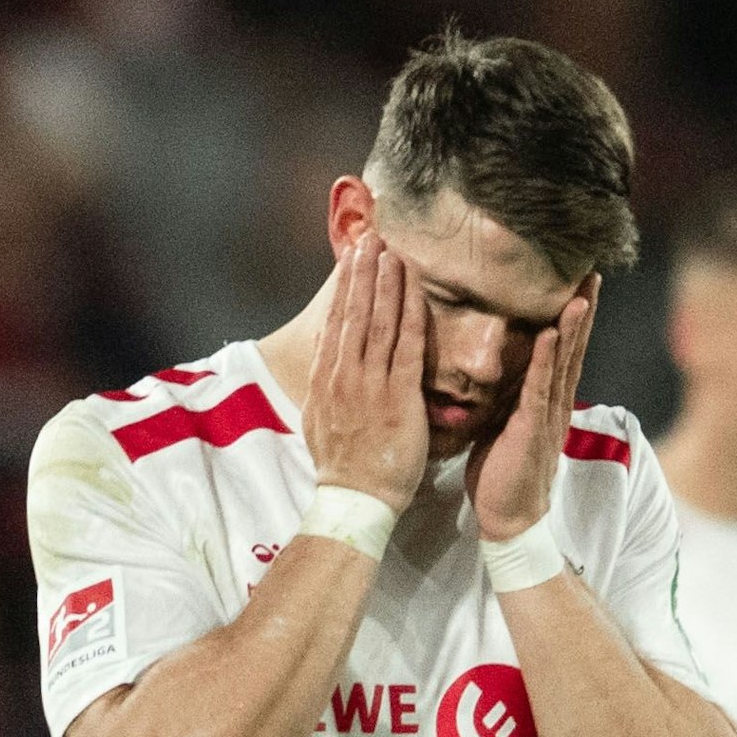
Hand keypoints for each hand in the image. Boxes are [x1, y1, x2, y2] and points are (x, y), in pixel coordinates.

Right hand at [305, 232, 429, 512]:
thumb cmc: (345, 466)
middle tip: (372, 237)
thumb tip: (328, 361)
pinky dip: (410, 313)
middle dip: (362, 272)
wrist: (355, 500)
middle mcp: (344, 375)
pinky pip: (406, 346)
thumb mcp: (320, 419)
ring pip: (377, 321)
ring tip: (390, 250)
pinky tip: (415, 290)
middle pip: (353, 312)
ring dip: (385, 282)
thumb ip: (326, 387)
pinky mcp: (398, 396)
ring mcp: (369, 384)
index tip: (352, 258)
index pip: (336, 322)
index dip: (344, 287)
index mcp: (326, 380)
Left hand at [467, 274, 597, 540]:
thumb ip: (508, 399)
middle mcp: (554, 404)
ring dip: (572, 327)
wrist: (509, 520)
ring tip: (579, 294)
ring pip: (563, 363)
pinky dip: (547, 360)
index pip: (563, 352)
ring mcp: (547, 416)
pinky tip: (551, 334)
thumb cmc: (502, 475)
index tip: (579, 285)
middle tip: (592, 274)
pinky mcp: (533, 430)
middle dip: (582, 310)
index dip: (572, 318)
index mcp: (546, 402)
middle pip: (573, 349)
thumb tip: (497, 375)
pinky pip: (541, 388)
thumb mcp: (502, 426)